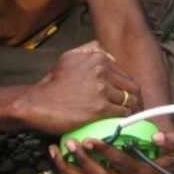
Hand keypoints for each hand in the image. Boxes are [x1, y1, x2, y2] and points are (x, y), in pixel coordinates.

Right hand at [23, 42, 140, 134]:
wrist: (37, 103)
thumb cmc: (52, 84)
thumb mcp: (68, 57)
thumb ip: (89, 50)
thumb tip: (104, 51)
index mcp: (98, 58)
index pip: (125, 74)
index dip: (129, 87)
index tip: (128, 97)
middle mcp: (102, 70)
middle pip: (132, 87)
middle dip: (136, 99)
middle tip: (135, 110)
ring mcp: (101, 89)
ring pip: (130, 101)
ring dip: (133, 111)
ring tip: (130, 119)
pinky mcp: (99, 108)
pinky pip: (122, 114)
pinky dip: (125, 120)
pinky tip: (121, 124)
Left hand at [50, 130, 173, 173]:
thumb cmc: (169, 162)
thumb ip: (173, 142)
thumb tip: (157, 136)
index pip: (122, 164)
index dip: (106, 152)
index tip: (92, 139)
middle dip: (83, 161)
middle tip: (71, 143)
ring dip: (69, 168)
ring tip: (56, 150)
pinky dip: (67, 173)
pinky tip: (57, 158)